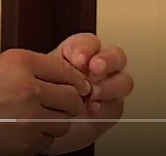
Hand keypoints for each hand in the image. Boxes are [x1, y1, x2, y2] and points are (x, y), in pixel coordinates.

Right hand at [0, 48, 91, 155]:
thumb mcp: (2, 65)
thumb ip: (35, 68)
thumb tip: (72, 79)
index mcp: (21, 63)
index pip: (66, 71)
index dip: (77, 80)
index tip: (80, 86)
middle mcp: (27, 88)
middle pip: (72, 98)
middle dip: (70, 102)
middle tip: (62, 103)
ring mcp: (28, 117)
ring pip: (64, 122)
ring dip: (54, 121)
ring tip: (35, 117)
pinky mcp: (27, 141)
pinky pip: (49, 140)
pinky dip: (40, 137)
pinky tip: (24, 129)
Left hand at [42, 33, 134, 154]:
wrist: (45, 123)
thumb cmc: (43, 95)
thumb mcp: (42, 76)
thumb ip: (51, 68)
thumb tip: (50, 63)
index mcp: (79, 54)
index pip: (91, 42)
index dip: (87, 47)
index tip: (79, 58)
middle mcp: (98, 68)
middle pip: (116, 56)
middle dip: (107, 60)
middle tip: (95, 68)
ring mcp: (107, 87)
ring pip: (123, 80)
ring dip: (109, 85)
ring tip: (92, 93)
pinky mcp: (111, 108)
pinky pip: (117, 103)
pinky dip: (106, 106)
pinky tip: (93, 109)